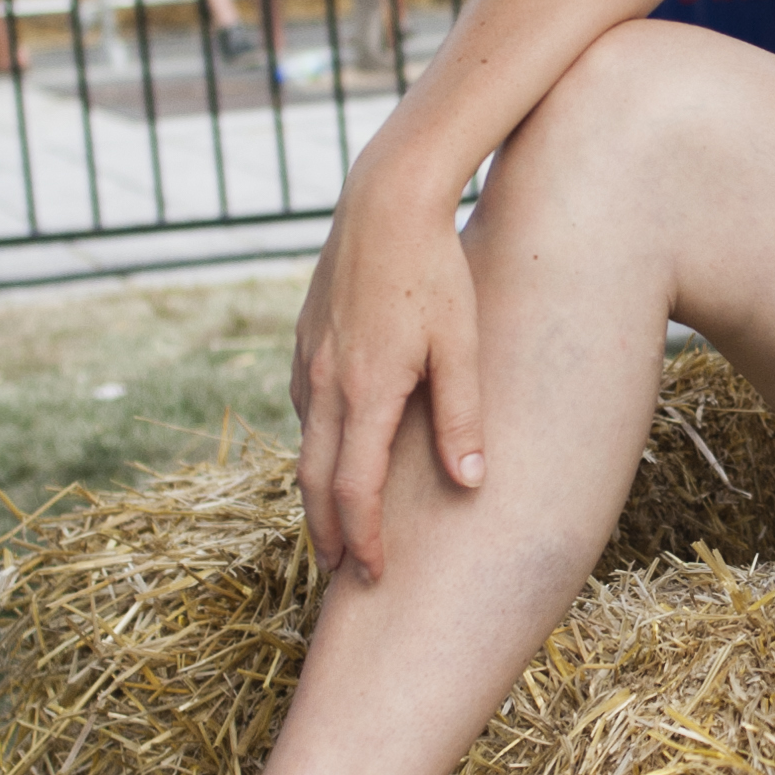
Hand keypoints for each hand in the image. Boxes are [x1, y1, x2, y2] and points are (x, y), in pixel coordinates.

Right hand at [291, 158, 484, 576]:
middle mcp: (326, 383)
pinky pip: (305, 407)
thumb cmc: (436, 270)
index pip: (355, 491)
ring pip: (305, 444)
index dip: (362, 540)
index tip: (372, 575)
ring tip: (339, 521)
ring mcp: (308, 360)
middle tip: (340, 572)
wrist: (386, 200)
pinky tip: (337, 451)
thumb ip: (463, 418)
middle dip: (327, 533)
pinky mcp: (304, 339)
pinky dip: (317, 443)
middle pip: (314, 481)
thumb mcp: (463, 346)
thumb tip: (470, 485)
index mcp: (367, 392)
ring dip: (318, 491)